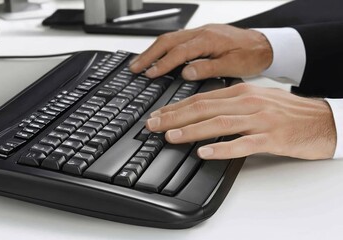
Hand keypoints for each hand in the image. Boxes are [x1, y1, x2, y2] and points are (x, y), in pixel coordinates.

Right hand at [130, 24, 272, 80]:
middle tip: (134, 67)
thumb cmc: (252, 55)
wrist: (266, 45)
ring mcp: (200, 33)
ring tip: (139, 62)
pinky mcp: (201, 36)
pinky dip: (162, 48)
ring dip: (152, 50)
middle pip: (167, 41)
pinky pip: (176, 39)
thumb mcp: (233, 65)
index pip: (179, 52)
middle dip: (148, 54)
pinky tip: (157, 56)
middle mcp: (201, 33)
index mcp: (208, 40)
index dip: (162, 64)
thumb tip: (185, 72)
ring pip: (169, 38)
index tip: (149, 74)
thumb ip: (208, 68)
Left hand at [145, 83, 336, 159]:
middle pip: (204, 108)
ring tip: (171, 137)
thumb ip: (228, 104)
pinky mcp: (271, 138)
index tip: (158, 115)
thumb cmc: (285, 111)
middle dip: (175, 117)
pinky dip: (222, 148)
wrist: (321, 120)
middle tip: (153, 125)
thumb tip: (199, 111)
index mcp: (241, 93)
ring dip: (192, 130)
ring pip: (219, 123)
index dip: (176, 108)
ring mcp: (259, 120)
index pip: (201, 99)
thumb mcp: (254, 99)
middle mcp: (247, 103)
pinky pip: (243, 143)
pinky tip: (205, 152)